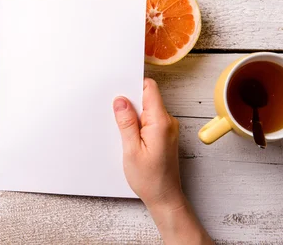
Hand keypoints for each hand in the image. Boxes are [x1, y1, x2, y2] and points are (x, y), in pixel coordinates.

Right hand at [113, 78, 182, 208]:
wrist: (165, 198)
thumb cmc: (149, 179)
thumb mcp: (131, 150)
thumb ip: (126, 122)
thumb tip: (121, 100)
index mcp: (160, 122)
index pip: (150, 89)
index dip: (133, 85)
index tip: (118, 88)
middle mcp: (167, 122)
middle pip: (147, 97)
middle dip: (130, 101)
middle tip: (115, 113)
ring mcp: (167, 128)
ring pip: (147, 109)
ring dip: (133, 114)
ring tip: (122, 130)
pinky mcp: (164, 134)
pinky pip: (149, 119)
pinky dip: (137, 123)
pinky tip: (129, 136)